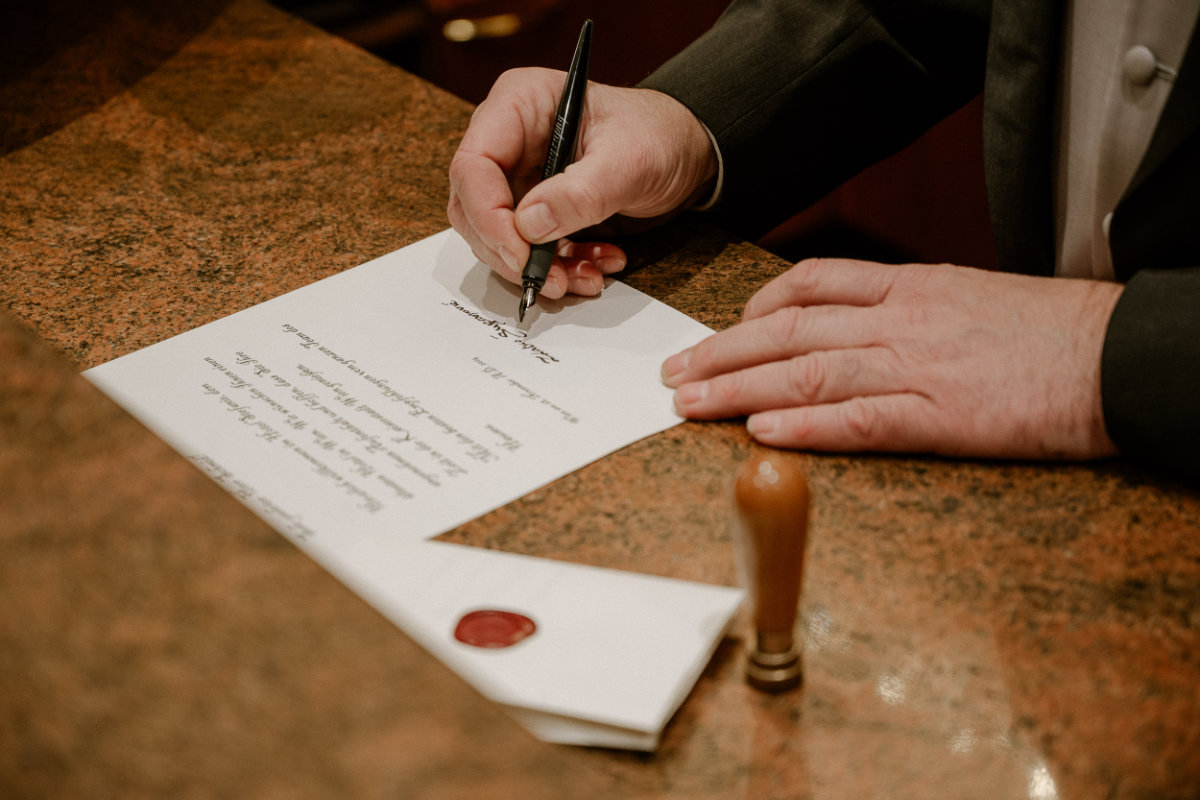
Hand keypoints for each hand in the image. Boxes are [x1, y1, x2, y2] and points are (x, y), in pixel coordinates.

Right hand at [447, 69, 716, 299]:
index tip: (520, 254)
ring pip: (497, 236)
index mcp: (519, 104)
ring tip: (586, 277)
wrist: (685, 152)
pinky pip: (527, 249)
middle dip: (510, 252)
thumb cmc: (658, 136)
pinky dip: (559, 266)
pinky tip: (597, 265)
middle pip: (473, 207)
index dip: (489, 215)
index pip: (473, 164)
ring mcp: (518, 175)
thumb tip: (529, 225)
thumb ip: (580, 193)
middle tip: (551, 280)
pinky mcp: (534, 207)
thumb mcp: (629, 162)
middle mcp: (508, 139)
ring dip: (538, 268)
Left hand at [661, 257, 1123, 459]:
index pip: (813, 283)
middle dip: (723, 350)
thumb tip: (858, 328)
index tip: (726, 326)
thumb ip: (911, 308)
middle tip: (675, 372)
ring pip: (806, 372)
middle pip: (789, 330)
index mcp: (911, 288)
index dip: (757, 306)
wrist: (1117, 356)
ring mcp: (916, 366)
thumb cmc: (1052, 332)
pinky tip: (759, 433)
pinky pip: (856, 420)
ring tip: (690, 404)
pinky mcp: (939, 416)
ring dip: (738, 388)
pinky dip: (803, 426)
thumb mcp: (972, 296)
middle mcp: (900, 320)